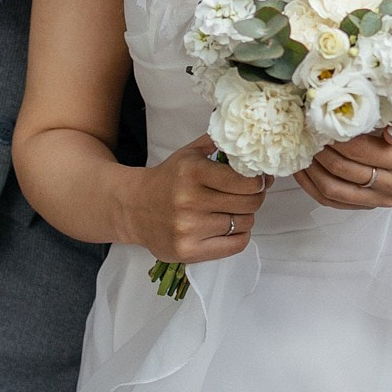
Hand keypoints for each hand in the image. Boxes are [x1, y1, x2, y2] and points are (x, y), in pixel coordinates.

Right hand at [128, 136, 268, 261]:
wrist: (133, 208)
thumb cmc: (168, 180)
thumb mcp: (189, 154)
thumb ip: (218, 143)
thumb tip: (250, 140)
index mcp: (192, 172)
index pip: (245, 181)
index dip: (259, 180)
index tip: (259, 179)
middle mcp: (189, 200)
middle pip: (249, 203)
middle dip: (256, 197)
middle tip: (250, 194)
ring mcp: (188, 228)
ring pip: (244, 223)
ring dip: (244, 216)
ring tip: (231, 210)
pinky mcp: (188, 251)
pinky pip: (235, 245)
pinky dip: (239, 235)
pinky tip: (228, 226)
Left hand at [295, 116, 391, 210]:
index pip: (360, 150)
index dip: (335, 137)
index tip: (319, 123)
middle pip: (344, 170)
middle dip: (321, 151)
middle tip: (307, 134)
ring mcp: (381, 198)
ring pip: (334, 189)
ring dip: (313, 169)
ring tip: (304, 149)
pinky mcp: (367, 206)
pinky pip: (330, 201)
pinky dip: (311, 185)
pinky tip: (302, 168)